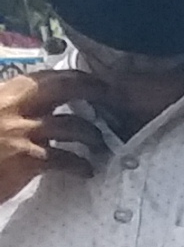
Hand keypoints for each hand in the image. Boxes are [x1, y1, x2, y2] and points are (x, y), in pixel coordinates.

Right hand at [0, 71, 105, 202]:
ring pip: (72, 125)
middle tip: (109, 95)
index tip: (89, 79)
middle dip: (90, 88)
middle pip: (61, 88)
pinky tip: (86, 170)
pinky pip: (66, 159)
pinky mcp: (27, 159)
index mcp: (3, 96)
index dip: (70, 76)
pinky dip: (81, 165)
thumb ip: (13, 109)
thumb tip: (41, 109)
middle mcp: (12, 108)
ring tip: (98, 143)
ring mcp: (21, 132)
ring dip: (92, 134)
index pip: (41, 77)